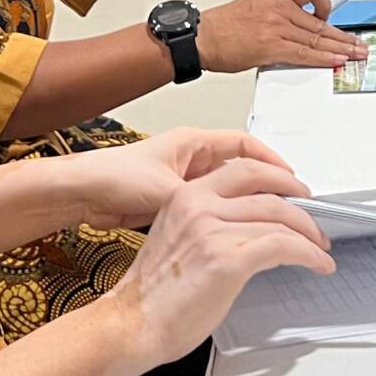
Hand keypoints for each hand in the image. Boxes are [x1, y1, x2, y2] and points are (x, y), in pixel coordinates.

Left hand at [66, 128, 297, 230]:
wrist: (80, 194)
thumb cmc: (113, 179)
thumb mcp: (166, 191)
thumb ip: (202, 202)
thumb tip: (233, 218)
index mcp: (193, 143)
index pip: (247, 146)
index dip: (274, 163)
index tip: (294, 182)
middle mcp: (191, 158)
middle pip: (242, 167)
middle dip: (269, 184)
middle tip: (293, 204)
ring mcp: (183, 180)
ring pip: (229, 189)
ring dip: (250, 202)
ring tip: (272, 221)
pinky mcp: (174, 201)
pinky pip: (213, 206)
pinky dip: (229, 217)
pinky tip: (239, 233)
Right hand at [103, 159, 334, 369]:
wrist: (131, 325)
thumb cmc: (151, 296)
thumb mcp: (177, 240)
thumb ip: (208, 226)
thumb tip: (247, 231)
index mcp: (185, 197)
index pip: (242, 171)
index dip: (277, 178)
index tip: (294, 192)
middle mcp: (198, 205)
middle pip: (267, 190)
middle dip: (300, 203)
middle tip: (314, 219)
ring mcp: (214, 231)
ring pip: (280, 219)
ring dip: (309, 234)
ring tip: (319, 248)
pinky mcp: (229, 259)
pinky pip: (283, 246)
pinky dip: (308, 254)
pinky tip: (317, 263)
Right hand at [197, 0, 365, 72]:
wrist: (200, 37)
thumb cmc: (221, 26)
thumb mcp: (252, 6)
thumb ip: (276, 14)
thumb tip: (295, 30)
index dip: (328, 6)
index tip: (336, 17)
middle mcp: (279, 9)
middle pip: (320, 22)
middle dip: (344, 36)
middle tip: (359, 43)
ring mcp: (277, 28)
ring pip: (317, 39)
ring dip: (341, 49)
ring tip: (356, 54)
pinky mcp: (272, 47)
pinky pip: (305, 53)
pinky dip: (323, 59)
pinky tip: (336, 61)